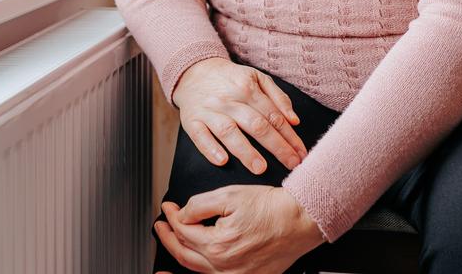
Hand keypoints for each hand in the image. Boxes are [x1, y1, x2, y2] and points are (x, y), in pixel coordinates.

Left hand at [154, 184, 324, 273]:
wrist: (301, 220)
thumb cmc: (272, 208)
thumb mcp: (230, 195)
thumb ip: (199, 205)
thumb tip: (182, 214)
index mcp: (217, 245)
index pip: (183, 231)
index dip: (171, 216)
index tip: (168, 207)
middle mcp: (225, 266)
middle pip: (184, 254)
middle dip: (168, 238)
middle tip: (161, 226)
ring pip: (197, 269)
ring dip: (180, 254)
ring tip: (172, 242)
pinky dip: (200, 268)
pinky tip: (196, 260)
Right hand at [171, 58, 307, 173]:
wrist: (193, 71)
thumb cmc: (231, 79)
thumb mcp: (257, 78)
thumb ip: (278, 97)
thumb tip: (294, 120)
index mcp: (248, 89)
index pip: (274, 116)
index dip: (290, 136)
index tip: (301, 154)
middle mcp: (229, 100)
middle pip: (256, 125)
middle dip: (276, 146)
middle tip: (291, 165)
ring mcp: (209, 111)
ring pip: (229, 131)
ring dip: (245, 150)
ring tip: (260, 168)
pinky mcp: (191, 120)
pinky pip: (200, 136)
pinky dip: (210, 149)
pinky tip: (222, 161)